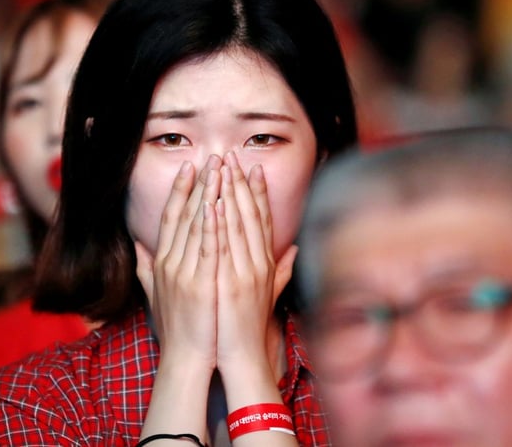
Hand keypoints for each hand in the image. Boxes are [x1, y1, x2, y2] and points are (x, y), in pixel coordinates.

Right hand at [135, 155, 221, 372]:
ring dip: (207, 194)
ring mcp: (183, 272)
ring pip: (196, 224)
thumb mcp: (156, 293)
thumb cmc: (178, 328)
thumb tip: (137, 247)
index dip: (180, 190)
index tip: (190, 167)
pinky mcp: (199, 284)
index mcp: (163, 262)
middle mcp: (170, 262)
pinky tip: (216, 204)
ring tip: (219, 169)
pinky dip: (210, 225)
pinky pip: (205, 248)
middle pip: (184, 214)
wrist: (186, 359)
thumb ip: (145, 268)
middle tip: (211, 156)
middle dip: (199, 183)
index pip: (171, 217)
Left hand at [215, 152, 295, 388]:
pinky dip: (219, 223)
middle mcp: (258, 263)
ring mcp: (244, 272)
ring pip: (237, 224)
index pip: (262, 219)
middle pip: (250, 215)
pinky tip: (214, 201)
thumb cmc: (247, 326)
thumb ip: (281, 269)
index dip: (258, 192)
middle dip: (241, 182)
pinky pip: (223, 247)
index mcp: (264, 263)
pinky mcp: (229, 283)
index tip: (252, 168)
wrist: (240, 356)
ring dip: (229, 193)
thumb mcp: (269, 293)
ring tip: (221, 167)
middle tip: (232, 155)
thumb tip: (296, 249)